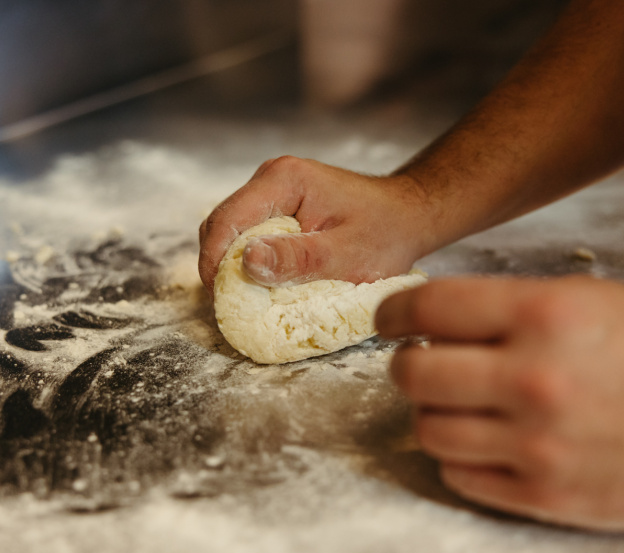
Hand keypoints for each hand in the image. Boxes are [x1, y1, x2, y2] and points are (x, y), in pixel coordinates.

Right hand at [197, 156, 434, 292]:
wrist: (410, 215)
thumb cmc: (386, 233)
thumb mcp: (345, 255)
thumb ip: (297, 259)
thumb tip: (245, 262)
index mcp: (284, 180)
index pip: (227, 219)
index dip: (213, 260)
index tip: (217, 298)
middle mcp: (272, 177)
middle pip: (222, 223)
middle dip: (218, 264)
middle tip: (228, 304)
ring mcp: (275, 189)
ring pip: (232, 228)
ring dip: (232, 263)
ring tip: (243, 298)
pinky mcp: (280, 204)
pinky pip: (250, 232)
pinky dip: (249, 258)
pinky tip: (262, 282)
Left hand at [376, 275, 623, 530]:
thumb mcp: (586, 298)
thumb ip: (508, 305)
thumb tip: (435, 316)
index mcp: (542, 316)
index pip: (428, 309)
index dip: (394, 312)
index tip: (390, 320)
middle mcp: (531, 378)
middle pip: (414, 373)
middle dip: (406, 363)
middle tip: (420, 361)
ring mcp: (535, 443)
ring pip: (429, 429)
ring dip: (432, 412)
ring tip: (457, 404)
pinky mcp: (543, 493)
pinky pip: (460, 477)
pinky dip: (459, 457)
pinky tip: (483, 441)